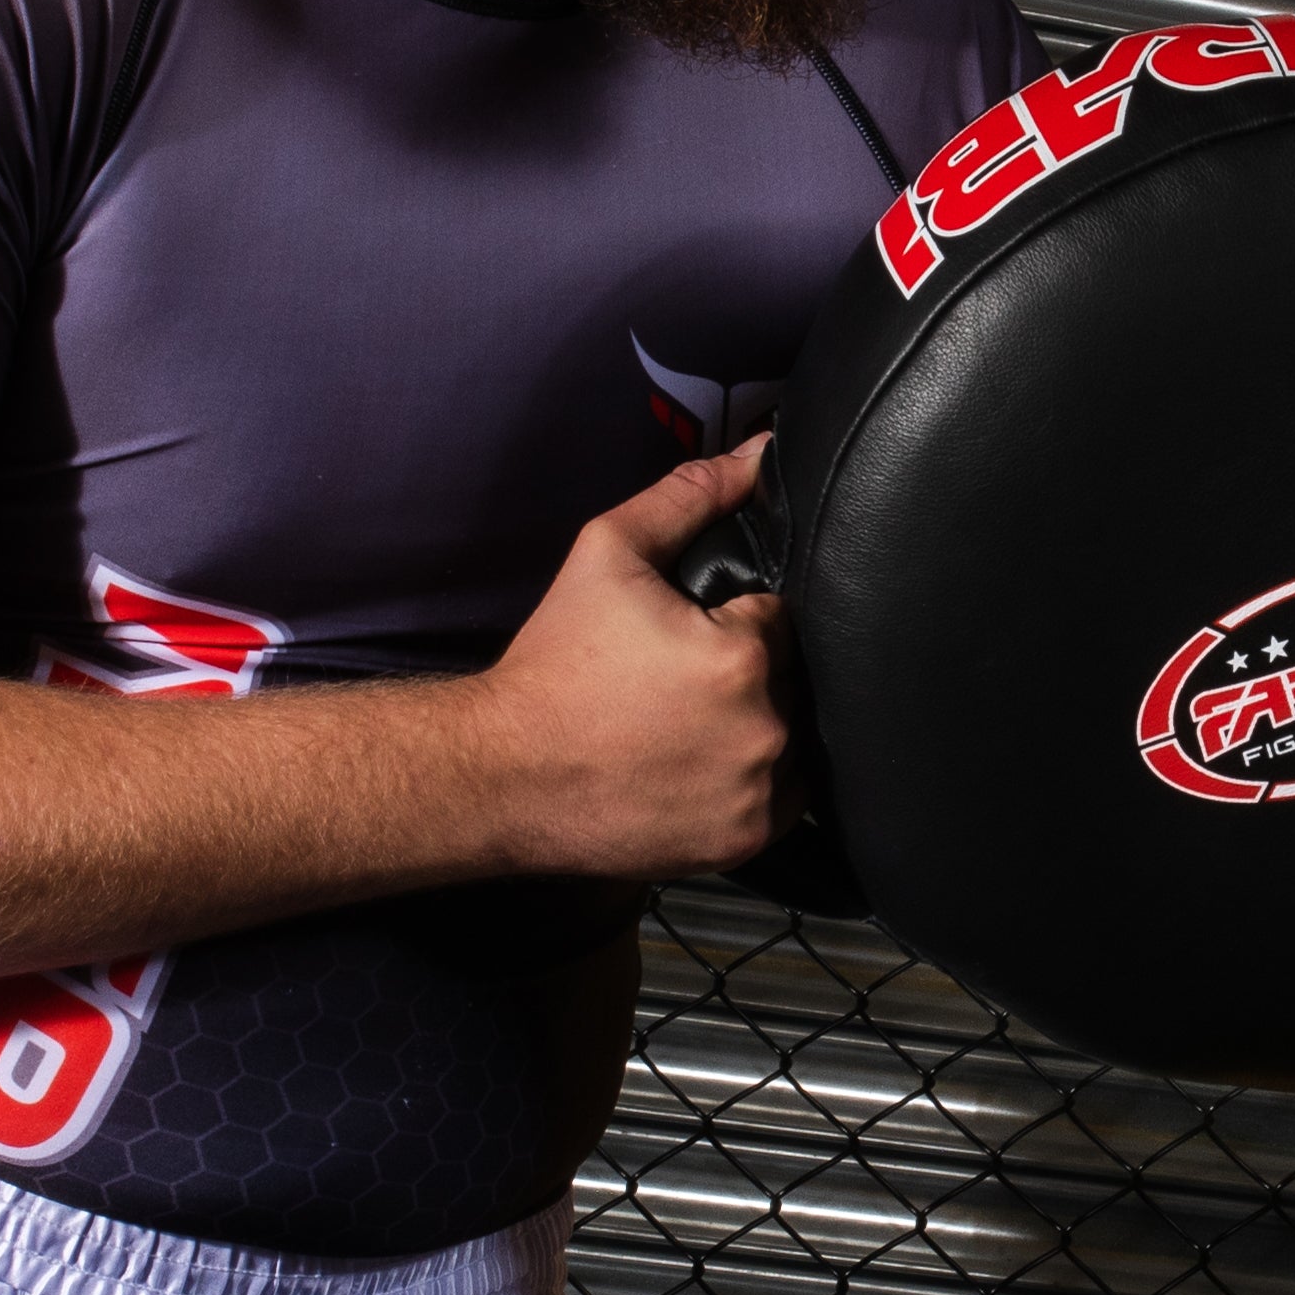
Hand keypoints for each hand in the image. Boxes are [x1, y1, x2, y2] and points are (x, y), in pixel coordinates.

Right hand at [475, 438, 803, 877]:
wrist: (502, 774)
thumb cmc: (552, 664)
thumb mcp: (607, 555)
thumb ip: (687, 499)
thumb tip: (756, 454)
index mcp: (743, 654)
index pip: (779, 617)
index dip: (735, 621)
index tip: (686, 637)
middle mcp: (764, 727)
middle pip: (789, 680)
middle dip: (745, 674)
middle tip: (674, 685)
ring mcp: (758, 791)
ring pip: (791, 739)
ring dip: (755, 727)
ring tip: (683, 726)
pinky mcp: (744, 840)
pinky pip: (779, 798)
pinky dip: (750, 783)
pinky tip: (693, 768)